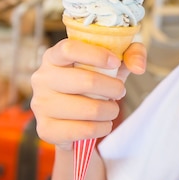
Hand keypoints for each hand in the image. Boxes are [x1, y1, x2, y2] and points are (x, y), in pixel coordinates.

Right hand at [30, 40, 147, 149]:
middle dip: (113, 88)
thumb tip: (138, 67)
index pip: (69, 49)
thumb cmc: (94, 80)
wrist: (76, 116)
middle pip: (85, 81)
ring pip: (88, 108)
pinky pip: (83, 130)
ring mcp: (40, 104)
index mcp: (54, 56)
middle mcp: (42, 78)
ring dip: (110, 110)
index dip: (96, 55)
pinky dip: (102, 128)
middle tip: (120, 91)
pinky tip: (103, 123)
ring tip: (112, 109)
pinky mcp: (46, 129)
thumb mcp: (113, 62)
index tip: (115, 62)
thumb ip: (131, 53)